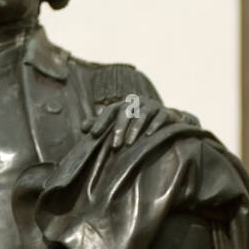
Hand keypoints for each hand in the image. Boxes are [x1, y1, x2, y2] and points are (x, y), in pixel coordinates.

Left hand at [85, 97, 199, 148]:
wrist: (164, 119)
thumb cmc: (135, 124)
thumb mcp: (118, 124)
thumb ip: (102, 125)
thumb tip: (83, 127)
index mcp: (123, 105)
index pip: (110, 110)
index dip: (101, 121)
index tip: (93, 134)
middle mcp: (137, 102)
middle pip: (125, 112)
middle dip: (119, 128)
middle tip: (114, 146)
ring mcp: (151, 105)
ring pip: (142, 114)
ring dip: (135, 129)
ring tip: (129, 144)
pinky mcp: (165, 112)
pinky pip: (160, 117)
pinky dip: (155, 125)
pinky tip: (149, 135)